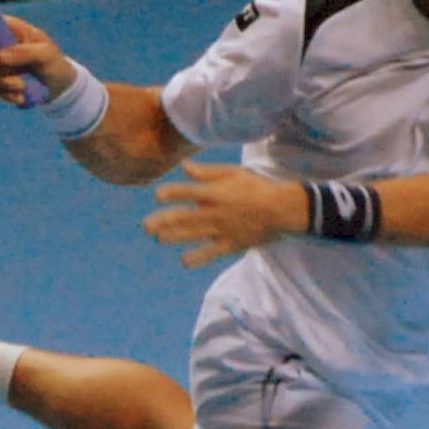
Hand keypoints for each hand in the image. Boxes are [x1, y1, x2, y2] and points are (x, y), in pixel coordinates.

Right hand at [0, 14, 75, 106]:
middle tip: (13, 74)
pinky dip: (6, 94)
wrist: (59, 86)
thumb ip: (26, 52)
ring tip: (24, 87)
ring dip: (5, 83)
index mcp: (10, 29)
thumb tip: (0, 56)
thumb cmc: (54, 62)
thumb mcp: (47, 54)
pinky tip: (22, 97)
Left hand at [143, 162, 305, 267]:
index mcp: (214, 193)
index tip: (158, 196)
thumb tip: (184, 166)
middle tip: (146, 226)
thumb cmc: (257, 187)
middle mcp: (213, 213)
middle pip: (181, 218)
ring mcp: (221, 231)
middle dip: (161, 222)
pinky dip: (197, 258)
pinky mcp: (230, 244)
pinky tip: (184, 261)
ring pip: (191, 236)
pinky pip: (210, 254)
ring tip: (159, 239)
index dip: (168, 194)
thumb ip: (207, 172)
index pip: (184, 193)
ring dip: (172, 238)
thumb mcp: (233, 173)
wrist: (282, 209)